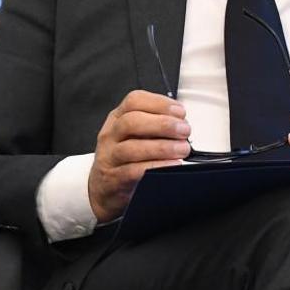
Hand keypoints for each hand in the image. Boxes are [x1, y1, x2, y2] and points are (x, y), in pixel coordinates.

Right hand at [89, 91, 191, 222]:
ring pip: (132, 148)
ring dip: (162, 147)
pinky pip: (133, 172)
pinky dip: (156, 167)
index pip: (134, 101)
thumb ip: (157, 125)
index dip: (160, 103)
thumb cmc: (126, 157)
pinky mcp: (114, 179)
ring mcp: (109, 157)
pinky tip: (171, 165)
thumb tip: (183, 124)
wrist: (105, 189)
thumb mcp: (137, 135)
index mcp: (118, 118)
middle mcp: (111, 135)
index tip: (180, 112)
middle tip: (184, 131)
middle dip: (163, 124)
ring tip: (182, 149)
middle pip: (131, 122)